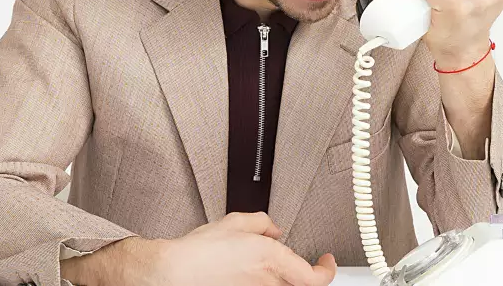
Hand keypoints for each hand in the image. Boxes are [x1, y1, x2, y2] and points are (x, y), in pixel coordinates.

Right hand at [131, 212, 335, 285]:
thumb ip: (262, 222)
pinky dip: (268, 283)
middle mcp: (268, 283)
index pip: (315, 278)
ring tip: (274, 268)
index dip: (327, 271)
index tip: (327, 262)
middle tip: (308, 267)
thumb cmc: (200, 252)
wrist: (174, 273)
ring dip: (286, 279)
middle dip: (308, 277)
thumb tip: (273, 229)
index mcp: (271, 259)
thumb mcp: (235, 222)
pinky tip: (255, 275)